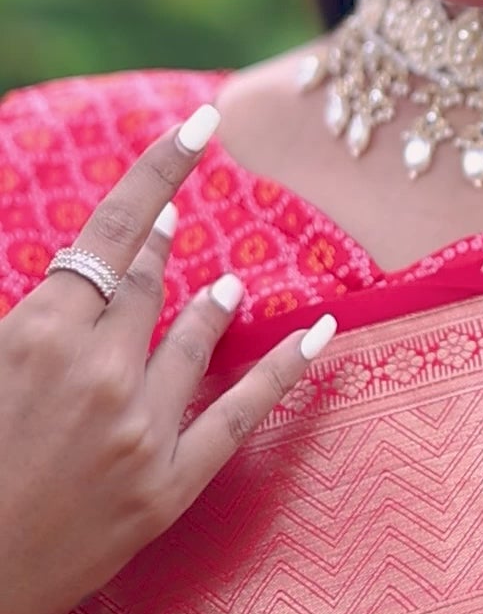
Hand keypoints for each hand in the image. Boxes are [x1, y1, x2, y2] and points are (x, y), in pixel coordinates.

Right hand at [0, 104, 335, 613]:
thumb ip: (30, 316)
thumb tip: (74, 281)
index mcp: (38, 332)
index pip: (113, 229)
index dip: (161, 170)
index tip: (200, 126)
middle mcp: (98, 370)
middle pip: (145, 284)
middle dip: (159, 251)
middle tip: (177, 223)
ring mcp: (139, 430)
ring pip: (193, 337)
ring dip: (209, 304)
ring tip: (224, 286)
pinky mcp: (166, 488)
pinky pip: (241, 414)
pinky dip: (285, 370)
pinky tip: (322, 334)